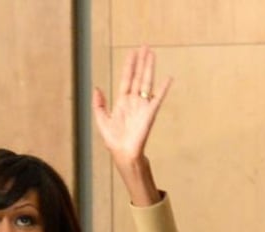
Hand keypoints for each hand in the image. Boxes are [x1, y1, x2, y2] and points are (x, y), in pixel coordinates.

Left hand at [92, 46, 170, 164]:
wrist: (123, 153)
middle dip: (141, 62)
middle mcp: (133, 100)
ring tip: (152, 54)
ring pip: (147, 82)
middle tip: (145, 47)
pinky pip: (157, 98)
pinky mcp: (149, 113)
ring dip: (149, 68)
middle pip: (138, 76)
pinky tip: (168, 78)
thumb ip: (98, 104)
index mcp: (121, 101)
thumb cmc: (113, 139)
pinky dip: (163, 88)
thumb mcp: (101, 120)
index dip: (129, 66)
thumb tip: (96, 88)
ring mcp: (142, 105)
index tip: (132, 53)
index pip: (126, 79)